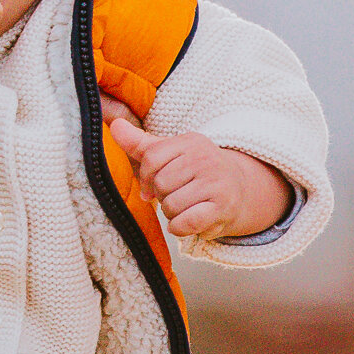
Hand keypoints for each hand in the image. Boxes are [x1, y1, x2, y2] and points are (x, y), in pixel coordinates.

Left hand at [101, 105, 292, 243]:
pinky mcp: (223, 207)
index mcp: (190, 142)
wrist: (239, 191)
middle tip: (176, 197)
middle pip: (161, 183)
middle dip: (162, 197)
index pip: (151, 158)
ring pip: (171, 205)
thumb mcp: (171, 154)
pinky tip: (189, 222)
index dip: (145, 178)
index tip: (150, 188)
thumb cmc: (196, 172)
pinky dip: (180, 228)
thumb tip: (114, 125)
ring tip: (186, 208)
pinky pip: (186, 222)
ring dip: (172, 214)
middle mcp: (206, 158)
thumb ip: (141, 144)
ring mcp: (216, 182)